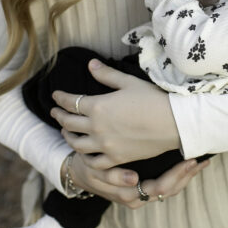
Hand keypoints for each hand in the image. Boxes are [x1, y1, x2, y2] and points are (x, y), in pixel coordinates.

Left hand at [51, 59, 182, 167]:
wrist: (174, 122)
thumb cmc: (153, 98)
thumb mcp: (128, 82)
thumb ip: (107, 75)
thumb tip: (90, 64)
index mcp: (98, 106)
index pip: (71, 102)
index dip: (60, 98)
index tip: (55, 95)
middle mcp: (97, 127)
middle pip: (69, 123)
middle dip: (58, 116)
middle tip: (54, 112)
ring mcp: (105, 145)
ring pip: (77, 144)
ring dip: (68, 137)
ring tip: (65, 132)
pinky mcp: (116, 158)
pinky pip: (94, 162)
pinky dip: (85, 158)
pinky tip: (84, 154)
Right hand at [71, 154, 209, 208]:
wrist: (78, 172)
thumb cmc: (87, 168)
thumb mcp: (95, 171)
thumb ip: (113, 176)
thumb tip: (133, 180)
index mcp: (129, 195)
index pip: (160, 187)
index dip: (176, 175)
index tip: (189, 160)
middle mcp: (139, 198)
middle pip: (170, 190)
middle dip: (187, 175)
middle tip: (202, 159)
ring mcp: (142, 194)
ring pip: (171, 189)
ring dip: (187, 175)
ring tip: (202, 160)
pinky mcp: (143, 186)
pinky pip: (166, 184)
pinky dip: (179, 174)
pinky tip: (188, 162)